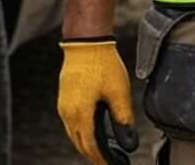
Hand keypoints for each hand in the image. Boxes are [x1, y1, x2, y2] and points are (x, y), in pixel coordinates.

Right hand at [57, 39, 138, 164]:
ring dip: (89, 146)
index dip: (104, 160)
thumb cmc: (103, 65)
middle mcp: (68, 113)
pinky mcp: (65, 99)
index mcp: (81, 114)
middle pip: (81, 145)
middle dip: (96, 156)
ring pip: (75, 136)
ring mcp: (64, 107)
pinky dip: (84, 134)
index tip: (117, 164)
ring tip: (107, 152)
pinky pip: (72, 125)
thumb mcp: (119, 94)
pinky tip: (96, 133)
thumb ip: (123, 121)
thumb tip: (130, 145)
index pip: (92, 147)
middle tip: (113, 161)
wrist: (86, 42)